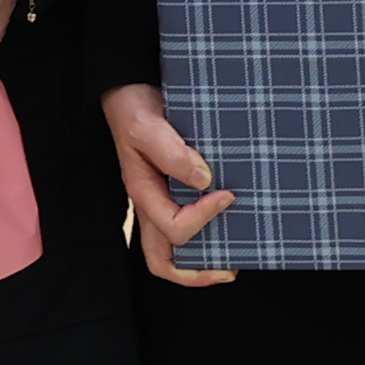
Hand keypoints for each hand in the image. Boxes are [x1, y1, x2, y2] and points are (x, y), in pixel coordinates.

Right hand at [105, 83, 234, 285]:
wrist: (130, 90)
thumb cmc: (134, 108)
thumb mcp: (148, 126)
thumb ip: (172, 153)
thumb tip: (204, 180)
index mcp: (143, 193)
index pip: (173, 228)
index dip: (203, 219)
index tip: (228, 195)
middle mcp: (152, 204)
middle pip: (163, 260)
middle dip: (196, 273)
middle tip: (229, 269)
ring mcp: (162, 201)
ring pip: (174, 250)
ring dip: (202, 261)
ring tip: (234, 256)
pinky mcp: (174, 191)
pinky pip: (186, 225)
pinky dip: (208, 234)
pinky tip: (231, 224)